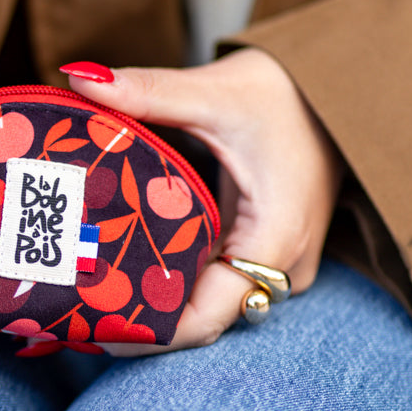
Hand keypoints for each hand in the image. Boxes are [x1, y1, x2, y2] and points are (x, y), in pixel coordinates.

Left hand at [65, 49, 343, 352]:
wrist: (339, 90)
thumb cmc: (286, 93)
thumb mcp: (215, 93)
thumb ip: (148, 91)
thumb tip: (80, 77)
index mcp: (273, 240)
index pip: (204, 319)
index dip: (145, 333)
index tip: (89, 324)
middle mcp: (281, 266)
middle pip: (200, 318)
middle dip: (138, 316)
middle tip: (71, 305)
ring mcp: (276, 262)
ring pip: (207, 301)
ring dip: (154, 297)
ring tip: (87, 287)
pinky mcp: (264, 250)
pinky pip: (215, 279)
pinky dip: (173, 276)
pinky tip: (126, 265)